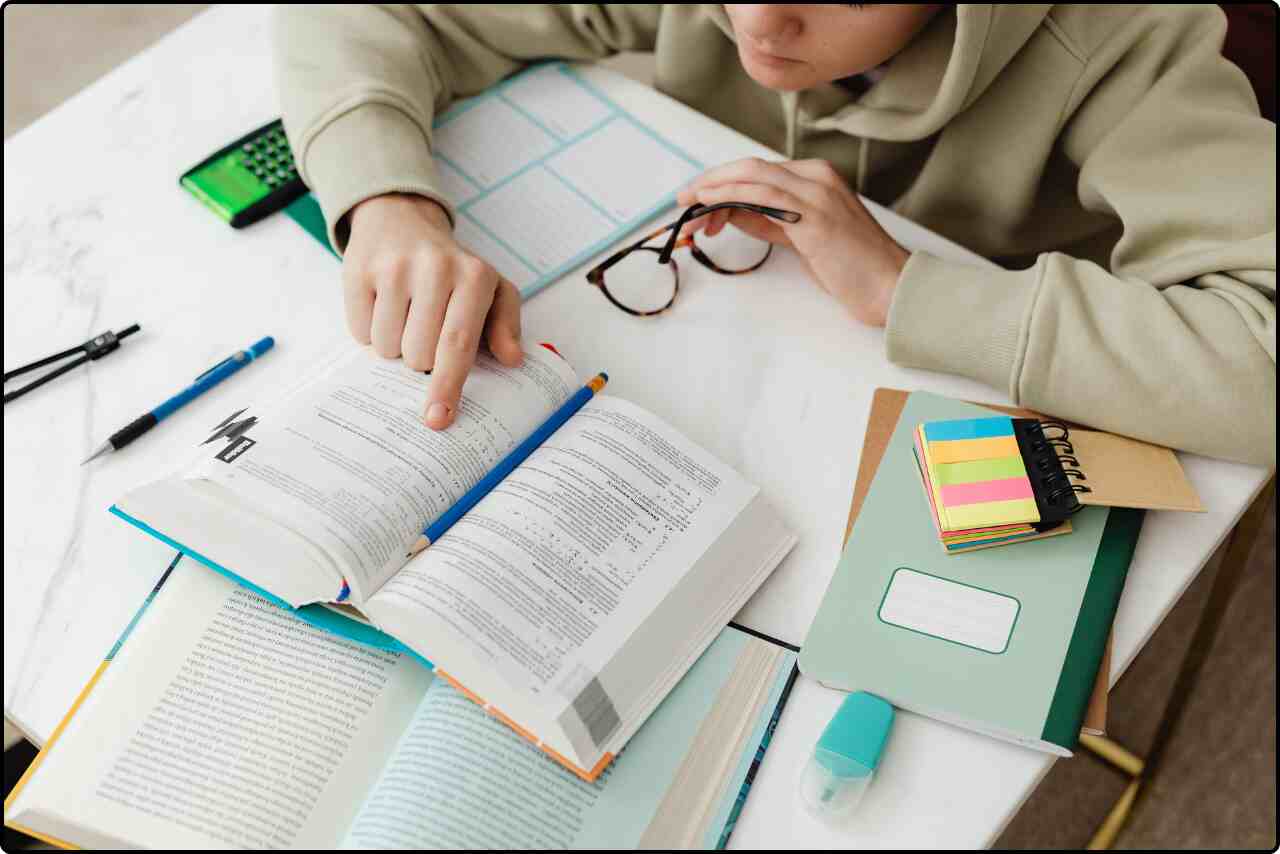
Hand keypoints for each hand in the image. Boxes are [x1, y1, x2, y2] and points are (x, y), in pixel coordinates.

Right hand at [343, 193, 521, 428]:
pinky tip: (383, 306)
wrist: (401, 219)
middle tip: (426, 331)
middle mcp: (435, 267)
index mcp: (474, 276)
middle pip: (419, 355)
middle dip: (421, 359)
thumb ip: (506, 324)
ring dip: (395, 346)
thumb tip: (513, 359)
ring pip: (387, 348)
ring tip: (406, 315)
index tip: (438, 418)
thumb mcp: (491, 288)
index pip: (458, 343)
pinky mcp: (359, 270)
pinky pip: (360, 332)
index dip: (448, 385)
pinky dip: (370, 331)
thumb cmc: (453, 269)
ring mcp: (394, 267)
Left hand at [676, 158, 909, 326]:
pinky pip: (763, 196)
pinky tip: (710, 204)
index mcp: (818, 178)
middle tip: (683, 199)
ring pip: (752, 176)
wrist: (891, 286)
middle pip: (750, 168)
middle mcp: (817, 177)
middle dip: (711, 181)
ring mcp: (817, 193)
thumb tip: (732, 213)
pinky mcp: (814, 216)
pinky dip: (731, 195)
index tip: (698, 199)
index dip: (723, 182)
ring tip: (688, 206)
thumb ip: (770, 221)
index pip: (759, 171)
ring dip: (713, 189)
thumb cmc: (852, 268)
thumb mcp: (803, 239)